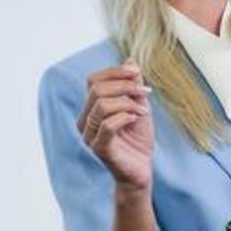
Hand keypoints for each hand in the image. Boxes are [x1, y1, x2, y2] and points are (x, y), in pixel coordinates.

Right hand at [78, 60, 154, 192]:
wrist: (142, 170)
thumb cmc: (138, 140)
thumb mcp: (139, 107)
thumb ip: (133, 86)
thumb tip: (130, 60)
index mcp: (91, 109)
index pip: (93, 81)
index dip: (115, 73)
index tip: (137, 74)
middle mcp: (85, 121)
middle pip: (96, 89)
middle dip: (125, 86)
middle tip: (145, 93)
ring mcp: (89, 135)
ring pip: (102, 105)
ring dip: (129, 103)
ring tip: (143, 111)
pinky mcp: (99, 148)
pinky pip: (108, 125)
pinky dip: (126, 116)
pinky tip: (137, 119)